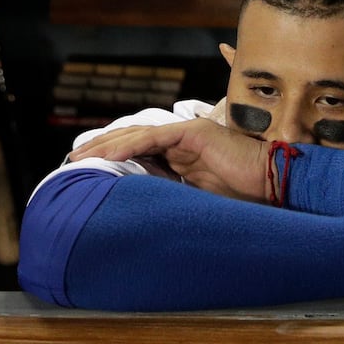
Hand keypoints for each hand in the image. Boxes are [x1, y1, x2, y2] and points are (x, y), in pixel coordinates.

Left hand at [70, 118, 271, 201]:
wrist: (270, 184)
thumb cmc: (242, 197)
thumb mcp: (197, 200)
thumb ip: (172, 196)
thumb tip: (141, 211)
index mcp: (183, 155)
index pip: (140, 151)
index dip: (114, 156)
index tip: (88, 168)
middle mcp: (182, 140)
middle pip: (133, 138)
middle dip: (102, 146)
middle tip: (73, 158)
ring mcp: (188, 133)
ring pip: (138, 134)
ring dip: (108, 144)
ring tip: (83, 155)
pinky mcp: (194, 132)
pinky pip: (154, 137)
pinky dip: (130, 145)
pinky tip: (109, 154)